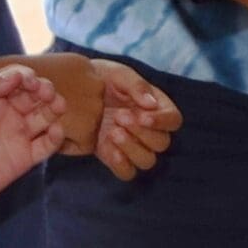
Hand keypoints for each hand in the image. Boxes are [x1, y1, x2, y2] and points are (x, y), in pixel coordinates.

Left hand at [0, 66, 66, 219]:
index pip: (15, 79)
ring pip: (45, 116)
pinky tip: (55, 130)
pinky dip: (56, 136)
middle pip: (34, 94)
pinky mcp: (25, 158)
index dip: (26, 76)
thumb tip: (16, 75)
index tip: (30, 82)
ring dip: (55, 107)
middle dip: (44, 89)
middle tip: (46, 92)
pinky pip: (47, 144)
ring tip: (58, 105)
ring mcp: (17, 135)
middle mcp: (7, 114)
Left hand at [83, 59, 181, 179]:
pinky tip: (107, 147)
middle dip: (141, 132)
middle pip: (161, 143)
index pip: (173, 120)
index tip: (142, 116)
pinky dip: (120, 164)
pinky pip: (127, 172)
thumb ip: (136, 86)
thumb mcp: (119, 74)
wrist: (74, 92)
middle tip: (119, 116)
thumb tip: (152, 104)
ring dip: (132, 148)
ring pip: (147, 161)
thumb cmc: (102, 79)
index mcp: (157, 108)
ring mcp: (134, 147)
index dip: (162, 121)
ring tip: (112, 132)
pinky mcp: (117, 159)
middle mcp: (150, 131)